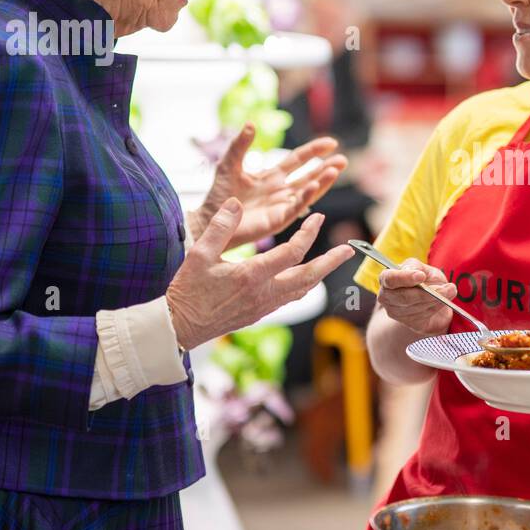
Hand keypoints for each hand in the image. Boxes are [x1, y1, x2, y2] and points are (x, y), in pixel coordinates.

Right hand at [166, 199, 352, 349]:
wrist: (180, 327)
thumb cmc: (187, 290)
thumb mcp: (199, 254)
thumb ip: (221, 226)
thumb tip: (237, 202)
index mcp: (251, 276)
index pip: (292, 253)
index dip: (308, 233)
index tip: (318, 217)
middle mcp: (263, 293)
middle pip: (308, 277)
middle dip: (331, 262)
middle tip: (349, 250)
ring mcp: (264, 306)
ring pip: (302, 290)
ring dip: (320, 274)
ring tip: (334, 261)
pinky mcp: (260, 314)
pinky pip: (290, 298)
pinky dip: (304, 285)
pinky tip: (307, 278)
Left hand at [191, 128, 346, 249]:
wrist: (210, 219)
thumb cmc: (219, 195)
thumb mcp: (229, 164)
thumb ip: (240, 145)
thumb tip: (251, 124)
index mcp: (272, 176)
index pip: (298, 160)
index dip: (314, 151)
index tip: (331, 142)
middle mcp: (280, 191)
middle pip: (309, 176)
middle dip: (326, 168)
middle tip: (343, 159)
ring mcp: (280, 206)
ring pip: (307, 192)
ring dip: (321, 182)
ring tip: (335, 170)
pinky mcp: (276, 220)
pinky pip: (294, 207)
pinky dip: (305, 197)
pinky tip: (313, 185)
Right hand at [376, 259, 457, 336]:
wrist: (433, 299)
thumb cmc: (426, 280)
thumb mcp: (424, 268)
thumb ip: (419, 268)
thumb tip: (420, 275)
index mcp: (387, 278)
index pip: (390, 279)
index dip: (405, 278)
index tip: (421, 276)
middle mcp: (387, 296)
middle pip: (404, 297)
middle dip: (426, 293)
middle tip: (446, 288)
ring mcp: (395, 312)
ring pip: (416, 308)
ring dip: (435, 300)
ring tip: (449, 292)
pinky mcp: (408, 323)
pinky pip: (423, 316)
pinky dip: (435, 308)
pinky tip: (442, 301)